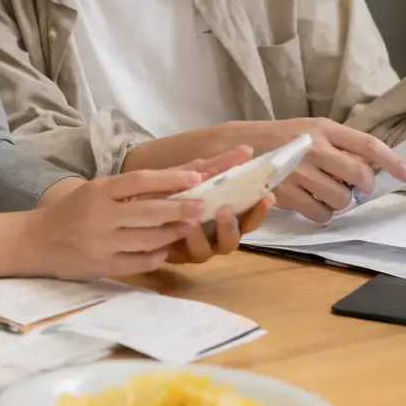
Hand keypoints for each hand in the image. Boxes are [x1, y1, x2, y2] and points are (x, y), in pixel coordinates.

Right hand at [23, 168, 206, 279]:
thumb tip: (177, 177)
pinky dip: (156, 256)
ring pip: (147, 239)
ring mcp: (101, 243)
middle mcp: (100, 215)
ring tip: (189, 227)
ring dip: (172, 234)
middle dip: (179, 209)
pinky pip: (138, 263)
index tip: (196, 177)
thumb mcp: (95, 191)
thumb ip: (130, 188)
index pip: (139, 181)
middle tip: (202, 205)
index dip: (170, 179)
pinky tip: (165, 251)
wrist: (36, 241)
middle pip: (148, 211)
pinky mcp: (102, 266)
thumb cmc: (72, 212)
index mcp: (98, 191)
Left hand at [157, 146, 271, 263]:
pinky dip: (184, 239)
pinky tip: (180, 225)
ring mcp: (196, 247)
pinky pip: (184, 253)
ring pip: (210, 250)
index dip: (260, 210)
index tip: (267, 195)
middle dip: (232, 226)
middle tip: (225, 209)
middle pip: (233, 239)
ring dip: (203, 236)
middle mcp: (214, 236)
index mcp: (225, 216)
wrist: (138, 197)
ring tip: (195, 220)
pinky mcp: (176, 255)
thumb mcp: (196, 171)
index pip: (249, 218)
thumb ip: (220, 165)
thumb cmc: (174, 186)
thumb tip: (247, 150)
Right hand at [245, 118, 405, 223]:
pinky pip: (321, 213)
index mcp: (323, 128)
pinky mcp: (286, 194)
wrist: (235, 147)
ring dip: (339, 201)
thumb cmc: (279, 140)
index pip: (368, 144)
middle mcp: (313, 147)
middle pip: (359, 175)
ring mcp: (299, 172)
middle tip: (353, 186)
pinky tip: (311, 202)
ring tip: (324, 192)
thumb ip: (339, 145)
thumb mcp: (309, 131)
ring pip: (342, 198)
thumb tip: (374, 167)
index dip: (392, 161)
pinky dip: (322, 213)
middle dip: (363, 185)